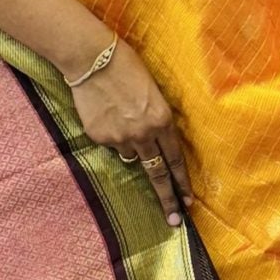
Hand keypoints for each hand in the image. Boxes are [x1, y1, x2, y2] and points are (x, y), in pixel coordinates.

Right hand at [69, 38, 192, 226]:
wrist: (92, 59)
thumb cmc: (126, 66)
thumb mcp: (153, 91)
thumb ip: (156, 119)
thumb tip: (152, 141)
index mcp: (162, 120)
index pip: (175, 160)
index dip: (182, 182)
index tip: (188, 200)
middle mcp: (144, 134)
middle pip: (157, 174)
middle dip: (167, 199)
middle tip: (175, 221)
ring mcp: (120, 138)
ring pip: (130, 156)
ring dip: (131, 148)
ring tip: (122, 120)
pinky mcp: (99, 137)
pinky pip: (109, 143)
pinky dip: (110, 134)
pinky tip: (104, 113)